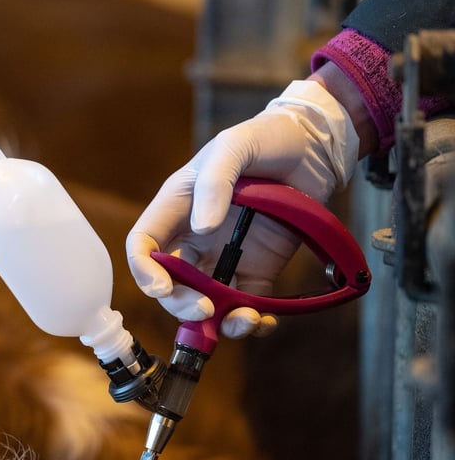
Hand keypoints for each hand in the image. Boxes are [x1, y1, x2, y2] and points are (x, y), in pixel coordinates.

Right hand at [126, 79, 358, 337]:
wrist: (315, 146)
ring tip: (244, 321)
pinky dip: (252, 321)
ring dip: (218, 320)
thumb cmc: (266, 137)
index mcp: (177, 208)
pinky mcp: (258, 270)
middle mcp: (195, 238)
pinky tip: (264, 322)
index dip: (144, 270)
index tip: (161, 287)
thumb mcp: (233, 146)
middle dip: (181, 303)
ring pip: (206, 301)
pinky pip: (246, 304)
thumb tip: (201, 228)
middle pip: (172, 283)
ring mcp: (226, 257)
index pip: (144, 245)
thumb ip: (215, 182)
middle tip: (205, 310)